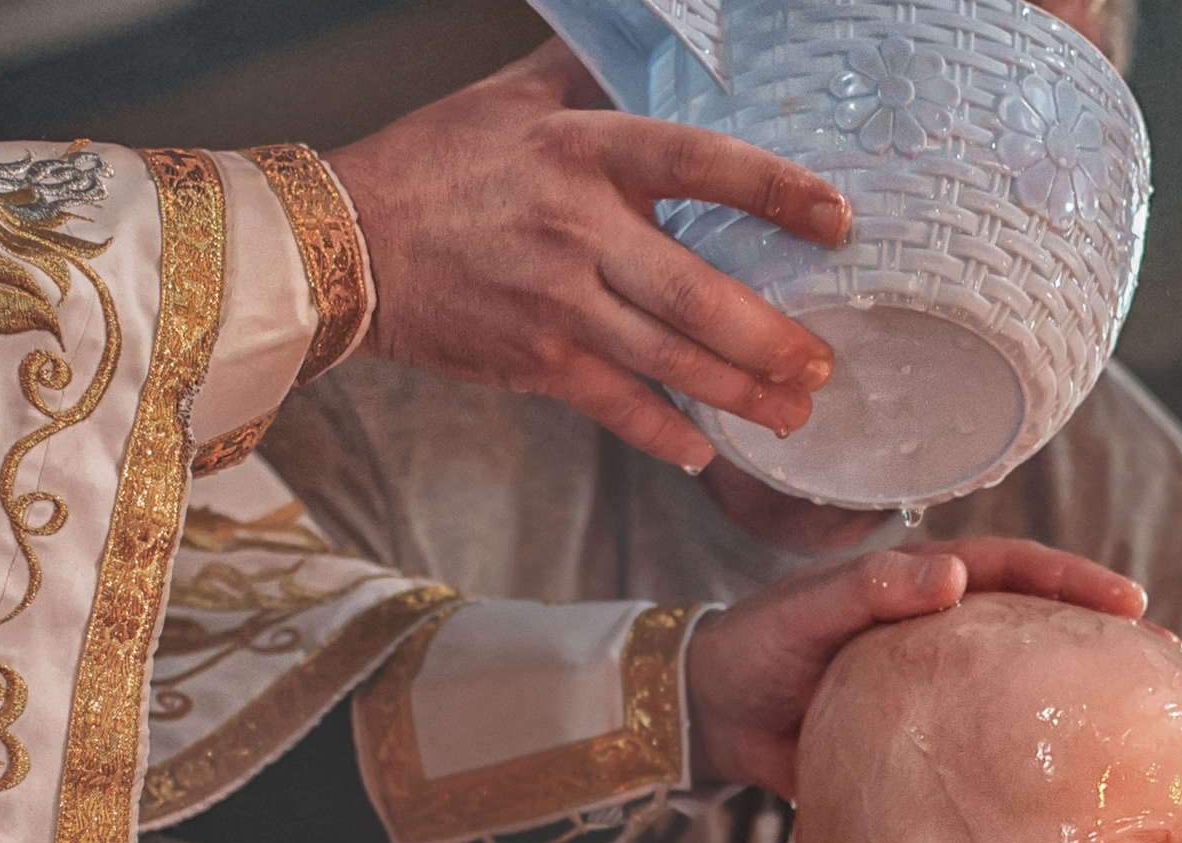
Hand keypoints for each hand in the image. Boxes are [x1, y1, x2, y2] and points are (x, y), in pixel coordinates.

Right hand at [325, 39, 851, 467]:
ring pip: (673, 361)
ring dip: (742, 396)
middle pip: (702, 294)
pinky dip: (666, 434)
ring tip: (793, 413)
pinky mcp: (535, 361)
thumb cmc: (434, 163)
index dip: (778, 192)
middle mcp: (580, 228)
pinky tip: (704, 451)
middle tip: (823, 363)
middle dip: (774, 339)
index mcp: (586, 150)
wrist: (345, 243)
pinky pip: (619, 406)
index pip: (705, 165)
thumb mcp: (512, 97)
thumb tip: (657, 53)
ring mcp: (560, 303)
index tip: (836, 219)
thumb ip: (589, 78)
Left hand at [685, 540, 1146, 795]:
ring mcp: (944, 692)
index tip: (1129, 604)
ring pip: (1026, 690)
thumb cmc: (757, 646)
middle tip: (1169, 657)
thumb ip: (875, 588)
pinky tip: (1067, 791)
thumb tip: (956, 571)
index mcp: (928, 589)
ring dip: (1081, 699)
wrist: (708, 717)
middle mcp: (948, 634)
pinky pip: (992, 749)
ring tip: (1145, 720)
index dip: (1076, 583)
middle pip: (1043, 629)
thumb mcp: (810, 610)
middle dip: (1106, 639)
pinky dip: (1033, 762)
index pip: (1019, 571)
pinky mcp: (929, 746)